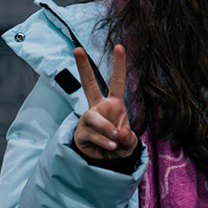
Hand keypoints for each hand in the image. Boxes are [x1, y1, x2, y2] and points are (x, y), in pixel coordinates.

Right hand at [71, 44, 138, 162]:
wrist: (106, 161)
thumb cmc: (119, 145)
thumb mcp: (129, 142)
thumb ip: (128, 138)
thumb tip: (118, 133)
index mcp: (114, 104)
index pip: (118, 82)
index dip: (119, 65)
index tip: (119, 46)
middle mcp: (99, 107)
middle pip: (89, 84)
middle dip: (83, 66)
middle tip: (77, 48)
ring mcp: (88, 119)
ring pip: (93, 118)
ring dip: (106, 130)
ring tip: (115, 141)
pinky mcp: (81, 132)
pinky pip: (92, 134)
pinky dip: (103, 142)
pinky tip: (110, 147)